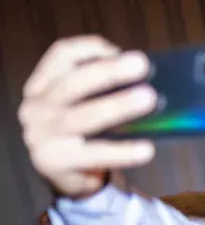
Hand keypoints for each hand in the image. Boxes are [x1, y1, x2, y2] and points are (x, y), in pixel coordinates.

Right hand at [18, 36, 156, 197]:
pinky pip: (93, 154)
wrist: (65, 176)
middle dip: (108, 72)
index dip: (90, 49)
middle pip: (72, 83)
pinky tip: (146, 149)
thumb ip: (100, 88)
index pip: (60, 56)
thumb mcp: (81, 104)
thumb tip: (143, 76)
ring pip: (81, 117)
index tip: (119, 51)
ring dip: (117, 106)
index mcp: (42, 85)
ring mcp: (42, 135)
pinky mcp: (55, 162)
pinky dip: (122, 151)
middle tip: (141, 65)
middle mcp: (37, 107)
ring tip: (148, 99)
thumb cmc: (81, 133)